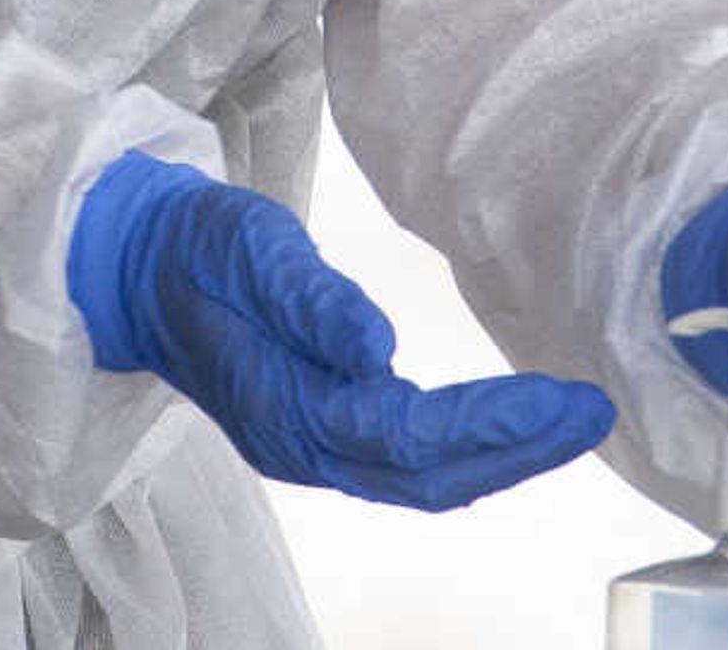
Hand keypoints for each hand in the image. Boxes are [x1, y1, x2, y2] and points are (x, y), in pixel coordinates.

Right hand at [71, 151, 615, 510]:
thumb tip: (377, 351)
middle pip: (426, 476)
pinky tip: (507, 428)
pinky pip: (403, 462)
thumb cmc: (195, 247)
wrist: (136, 265)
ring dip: (501, 457)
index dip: (488, 424)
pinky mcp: (318, 431)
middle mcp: (299, 444)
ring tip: (568, 421)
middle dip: (516, 451)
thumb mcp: (248, 248)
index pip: (403, 434)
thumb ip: (309, 302)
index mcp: (282, 404)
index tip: (559, 399)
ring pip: (421, 479)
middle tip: (590, 414)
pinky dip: (466, 452)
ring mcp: (307, 445)